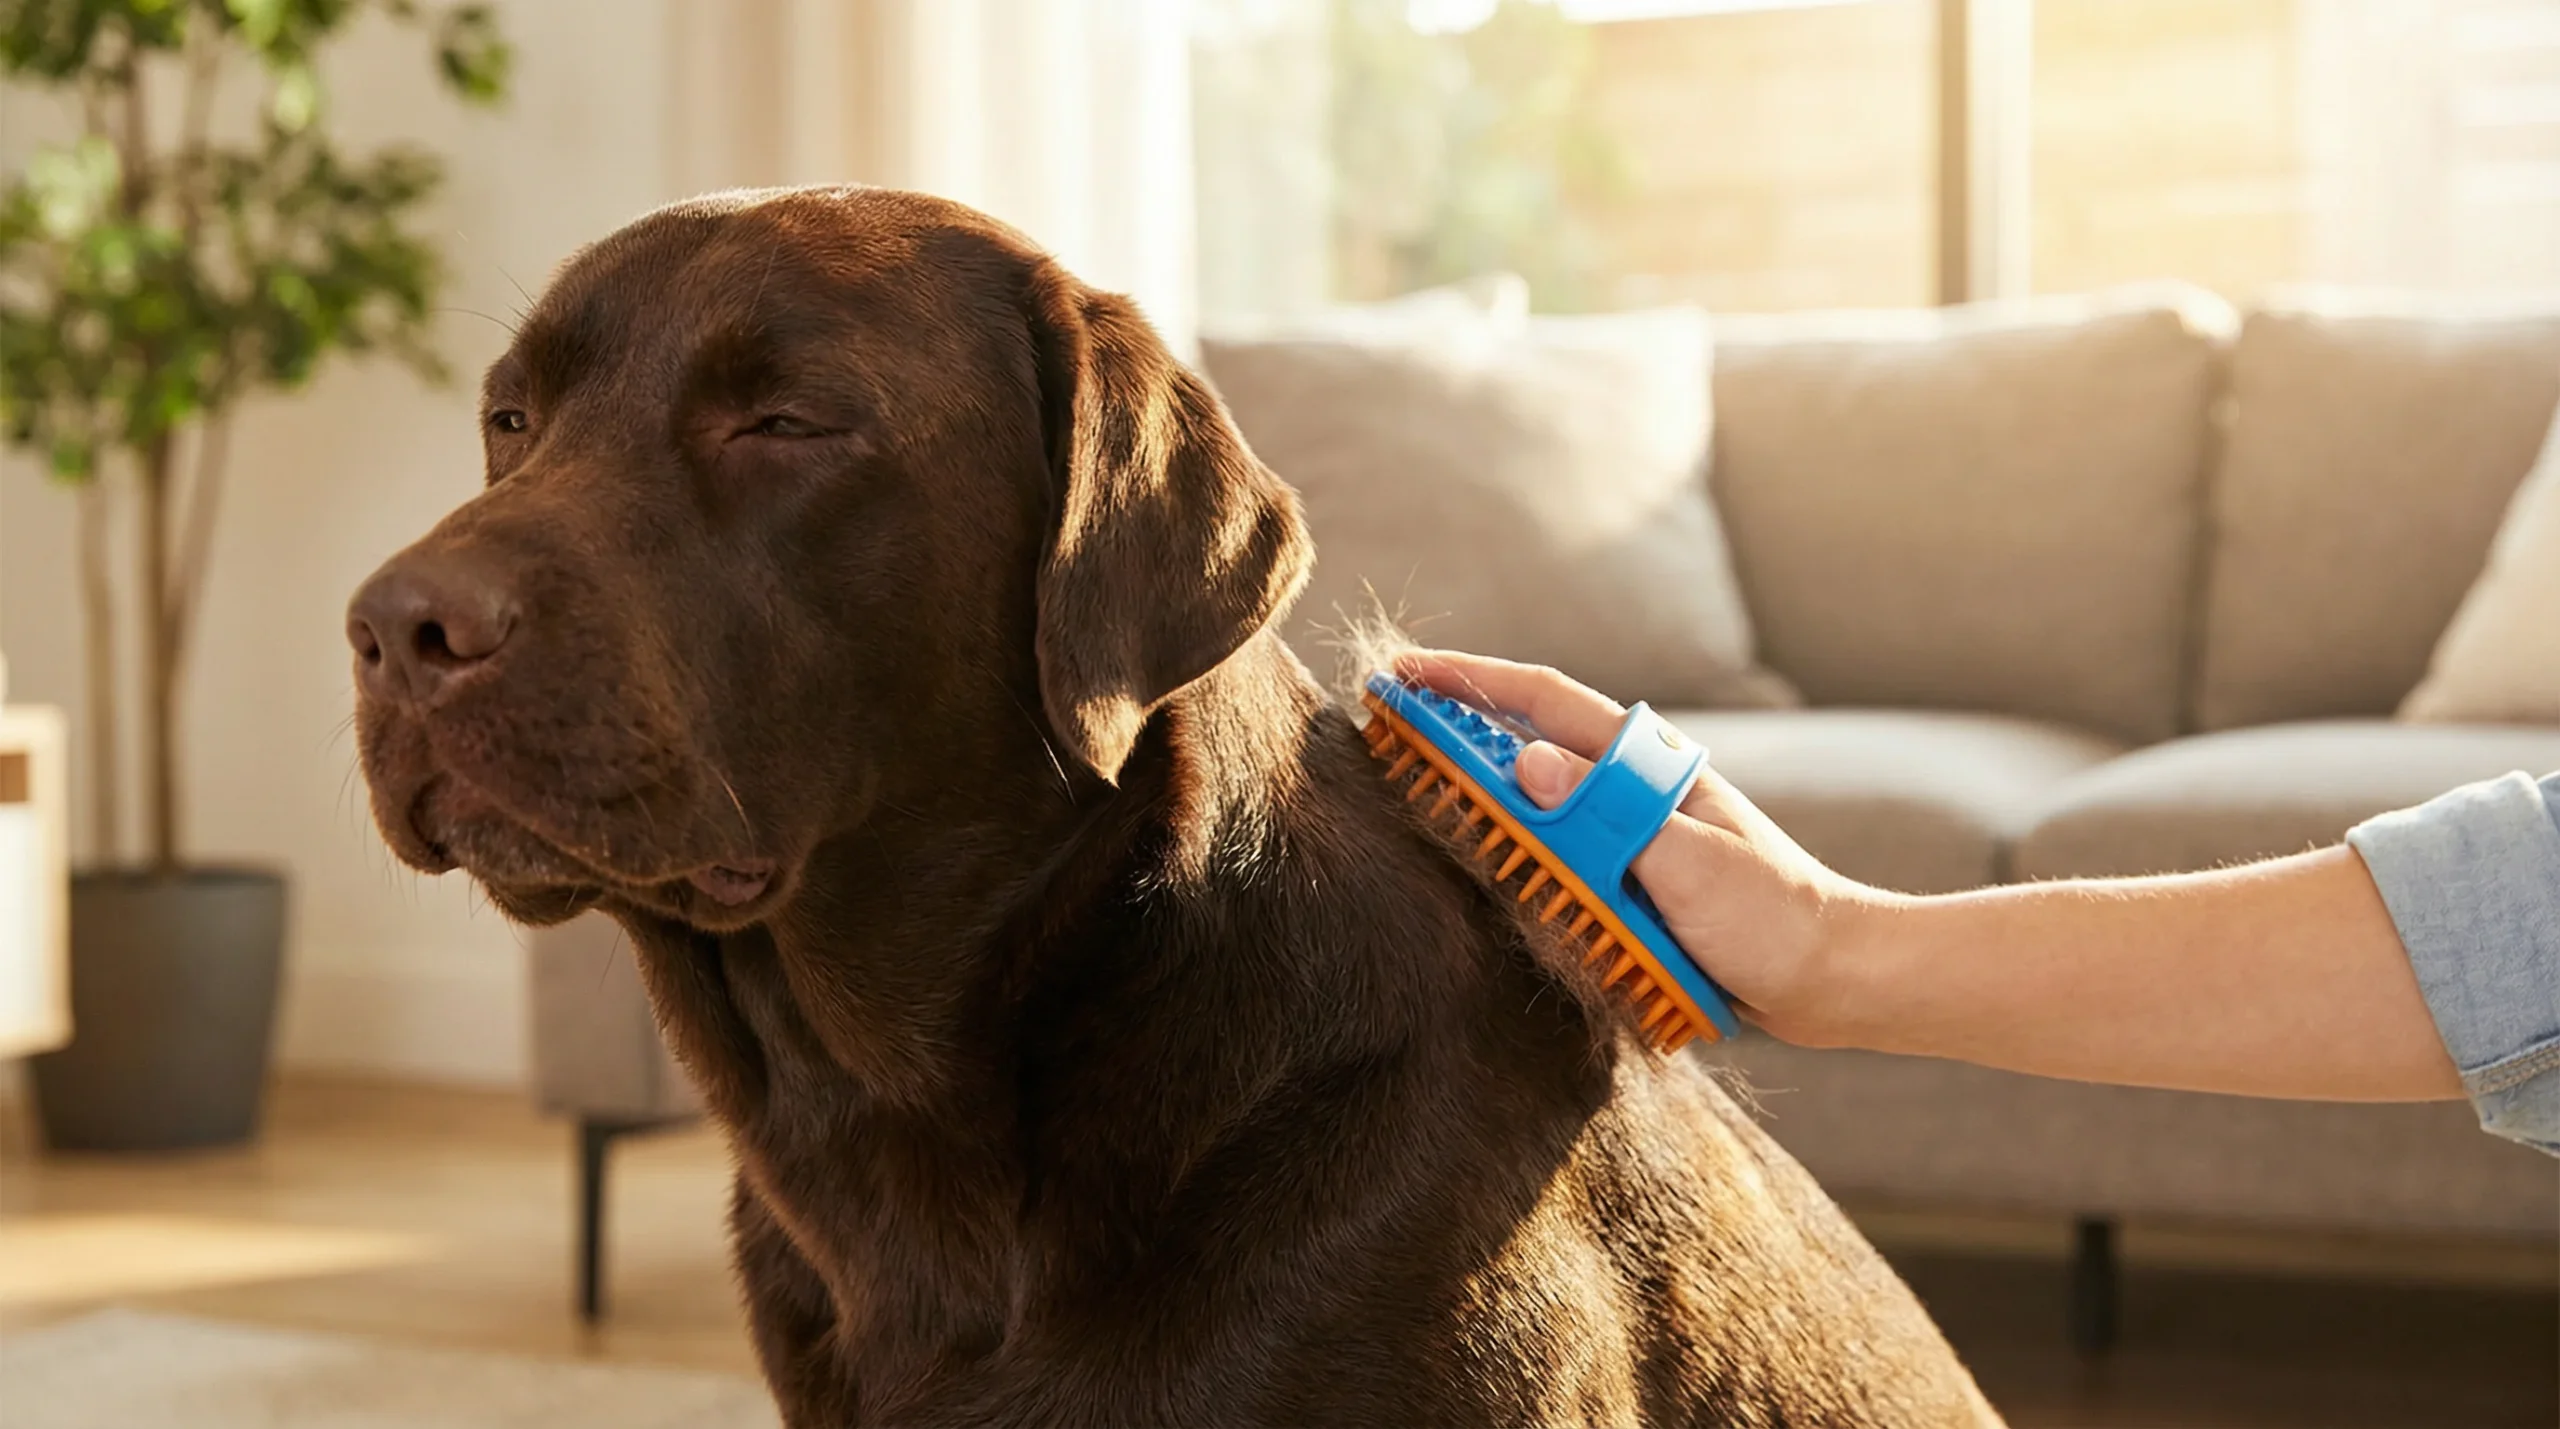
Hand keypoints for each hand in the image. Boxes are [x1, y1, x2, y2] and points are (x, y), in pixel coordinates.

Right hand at [1392, 649, 1884, 1044]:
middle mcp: (1628, 784)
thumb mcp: (1686, 860)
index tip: (1402, 675)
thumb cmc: (1769, 915)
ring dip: (1472, 779)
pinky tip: (1476, 846)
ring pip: (1531, 791)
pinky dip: (1506, 837)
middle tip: (1384, 719)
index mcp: (1644, 764)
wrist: (1828, 974)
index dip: (1466, 682)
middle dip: (1454, 722)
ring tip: (1409, 776)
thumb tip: (1525, 760)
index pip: (1539, 699)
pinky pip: (1550, 846)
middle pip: (1524, 735)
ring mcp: (1626, 827)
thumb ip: (1606, 811)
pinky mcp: (1627, 873)